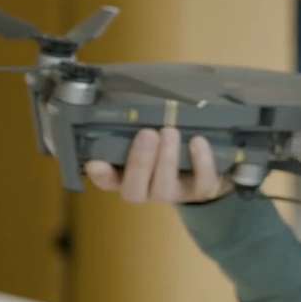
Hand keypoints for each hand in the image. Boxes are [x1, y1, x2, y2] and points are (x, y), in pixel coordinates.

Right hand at [83, 127, 234, 202]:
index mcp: (127, 176)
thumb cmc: (165, 147)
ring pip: (165, 188)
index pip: (107, 181)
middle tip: (148, 133)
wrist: (205, 168)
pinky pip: (202, 182)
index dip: (101, 175)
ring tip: (170, 132)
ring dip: (166, 160)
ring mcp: (174, 193)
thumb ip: (134, 129)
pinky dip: (201, 162)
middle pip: (134, 188)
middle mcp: (147, 190)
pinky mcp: (202, 191)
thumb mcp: (149, 137)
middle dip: (140, 161)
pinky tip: (198, 141)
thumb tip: (123, 107)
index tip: (95, 162)